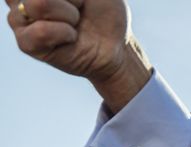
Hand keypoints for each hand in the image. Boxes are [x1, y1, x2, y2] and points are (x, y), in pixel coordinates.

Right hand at [7, 0, 150, 111]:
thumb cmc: (105, 14)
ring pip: (35, 6)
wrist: (117, 43)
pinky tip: (72, 37)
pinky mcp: (28, 46)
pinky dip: (61, 32)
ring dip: (67, 14)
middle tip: (77, 9)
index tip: (76, 2)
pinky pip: (35, 34)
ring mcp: (21, 24)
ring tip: (76, 24)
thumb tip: (46, 0)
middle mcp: (22, 2)